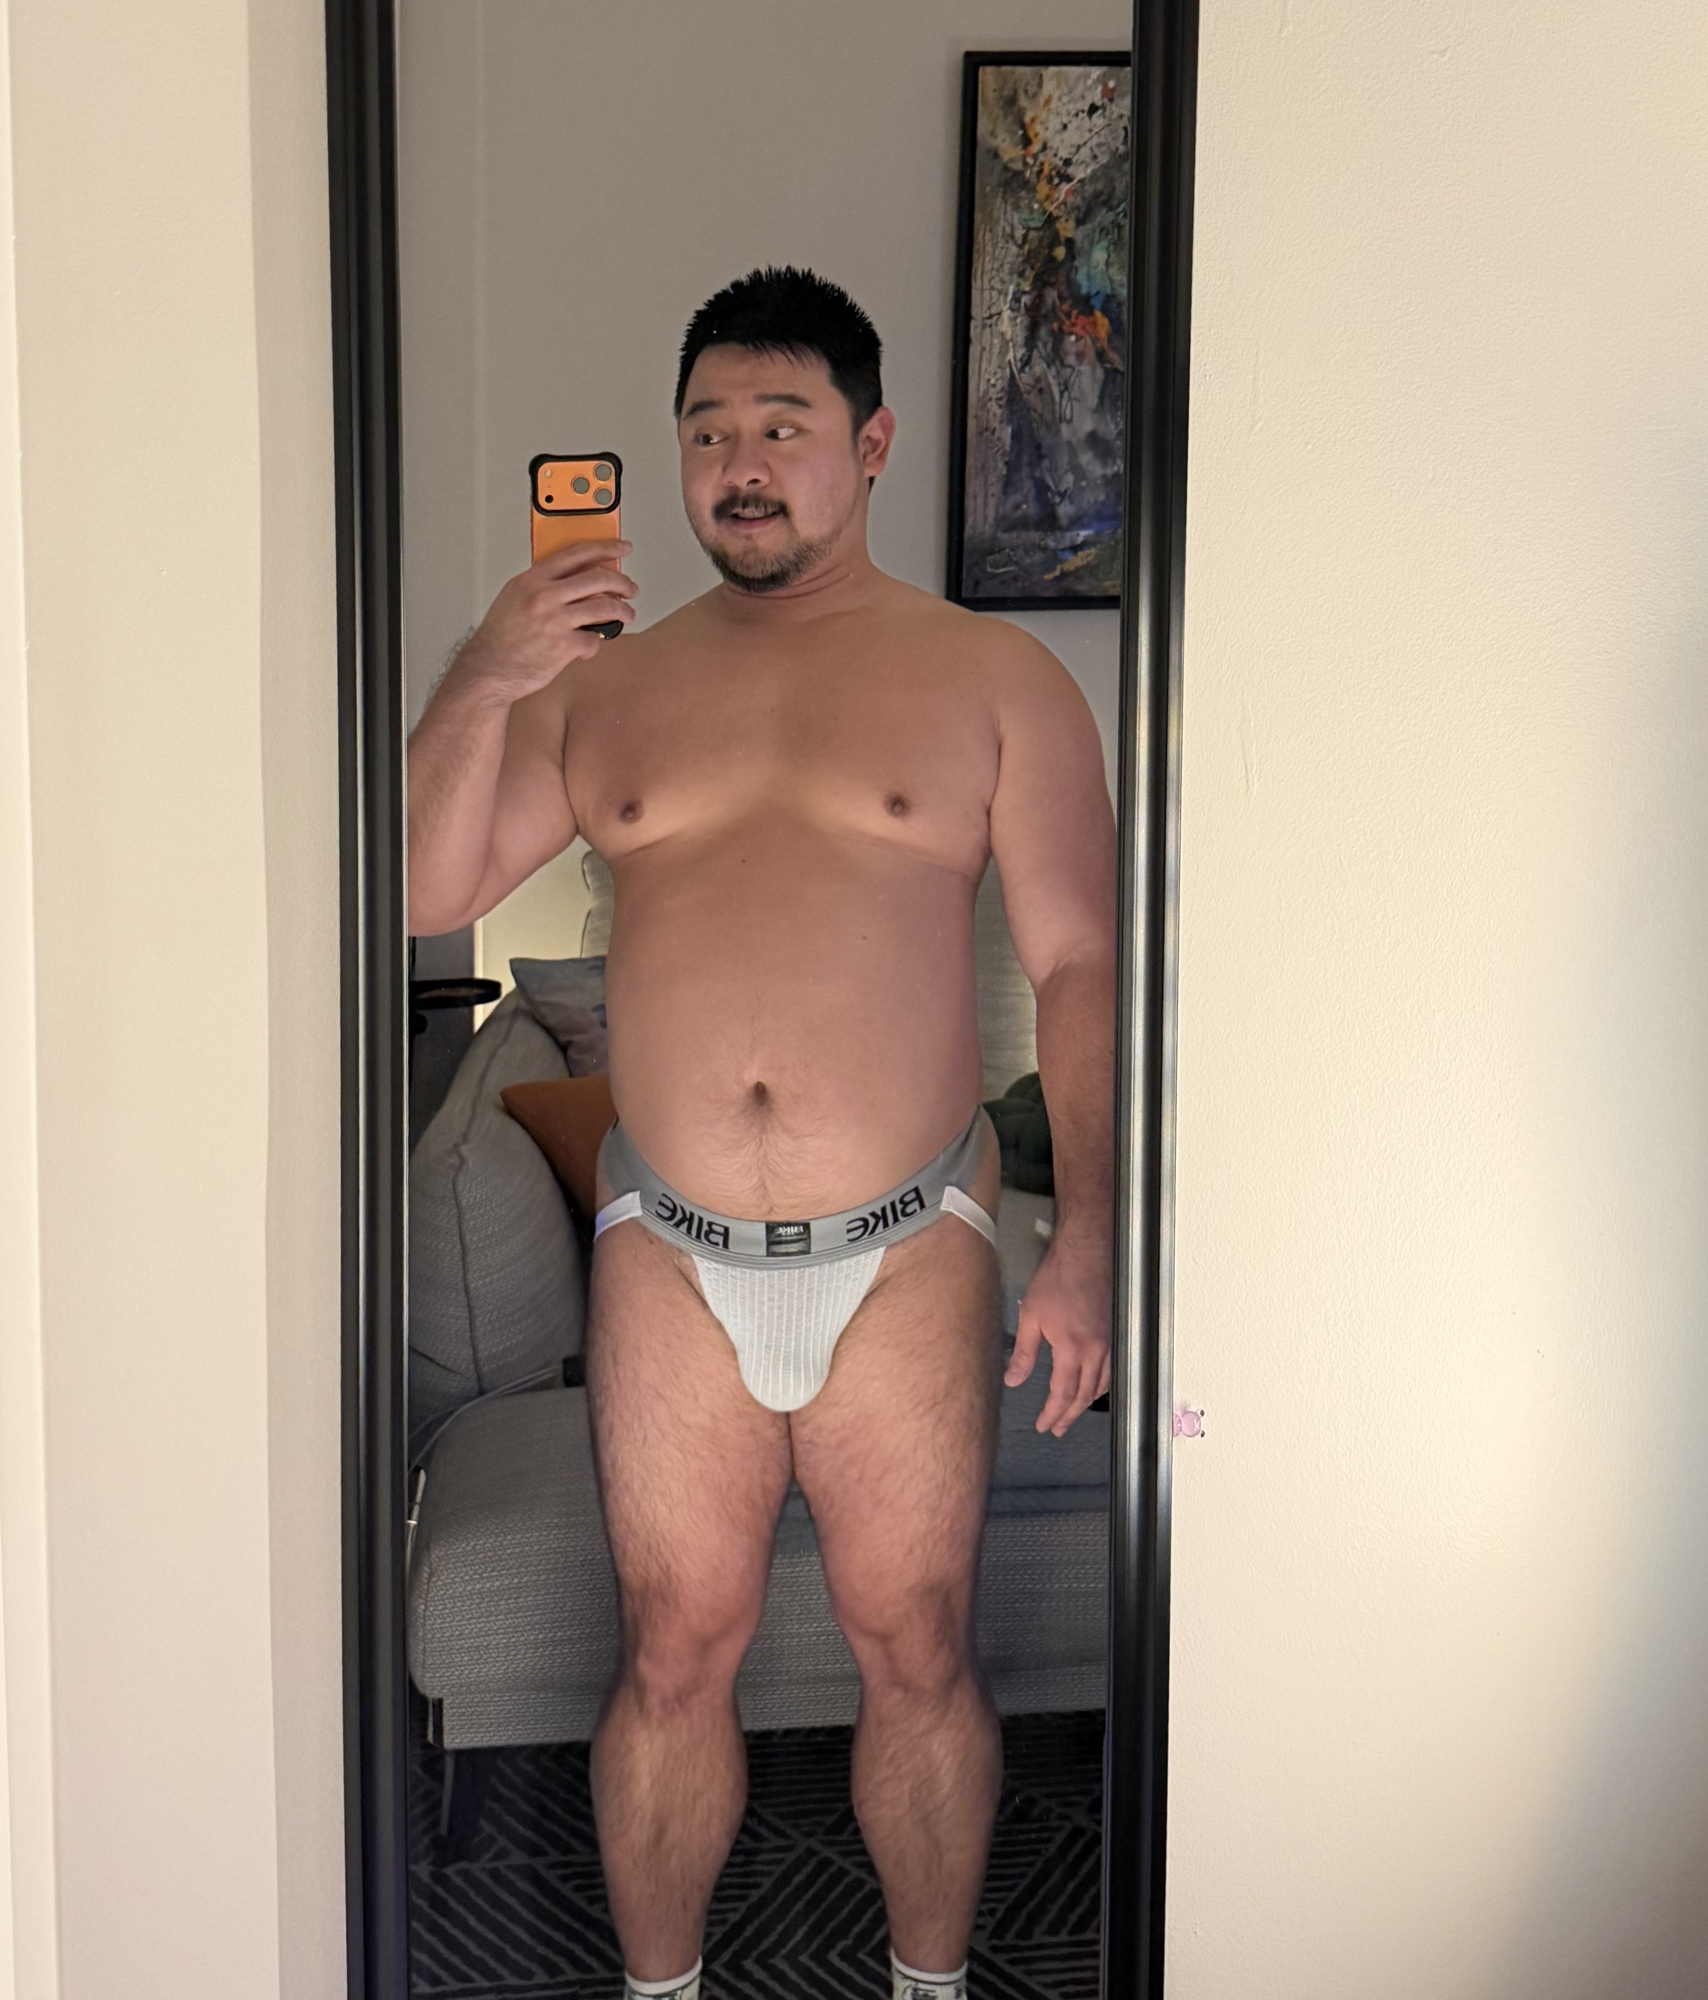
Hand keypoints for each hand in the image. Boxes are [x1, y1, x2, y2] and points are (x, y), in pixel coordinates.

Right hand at [450, 539, 636, 704]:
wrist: (488, 669)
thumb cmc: (501, 636)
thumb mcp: (515, 596)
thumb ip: (544, 583)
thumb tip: (580, 574)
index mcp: (532, 579)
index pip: (577, 552)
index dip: (606, 546)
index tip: (622, 546)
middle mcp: (544, 597)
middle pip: (598, 578)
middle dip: (623, 582)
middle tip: (631, 588)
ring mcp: (555, 621)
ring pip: (605, 607)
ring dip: (623, 611)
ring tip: (627, 614)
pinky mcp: (563, 647)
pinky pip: (595, 640)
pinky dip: (596, 643)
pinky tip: (588, 645)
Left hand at [1005, 1236, 1111, 1434]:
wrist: (1084, 1254)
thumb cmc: (1057, 1280)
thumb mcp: (1030, 1316)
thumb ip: (1023, 1353)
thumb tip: (1013, 1380)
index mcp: (1072, 1349)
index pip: (1062, 1394)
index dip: (1053, 1414)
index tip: (1044, 1426)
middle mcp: (1095, 1351)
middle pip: (1083, 1396)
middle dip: (1068, 1416)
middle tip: (1056, 1429)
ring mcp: (1108, 1343)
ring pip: (1100, 1386)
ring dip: (1085, 1404)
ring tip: (1071, 1413)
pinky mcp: (1113, 1334)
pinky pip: (1110, 1370)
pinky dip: (1099, 1386)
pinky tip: (1092, 1387)